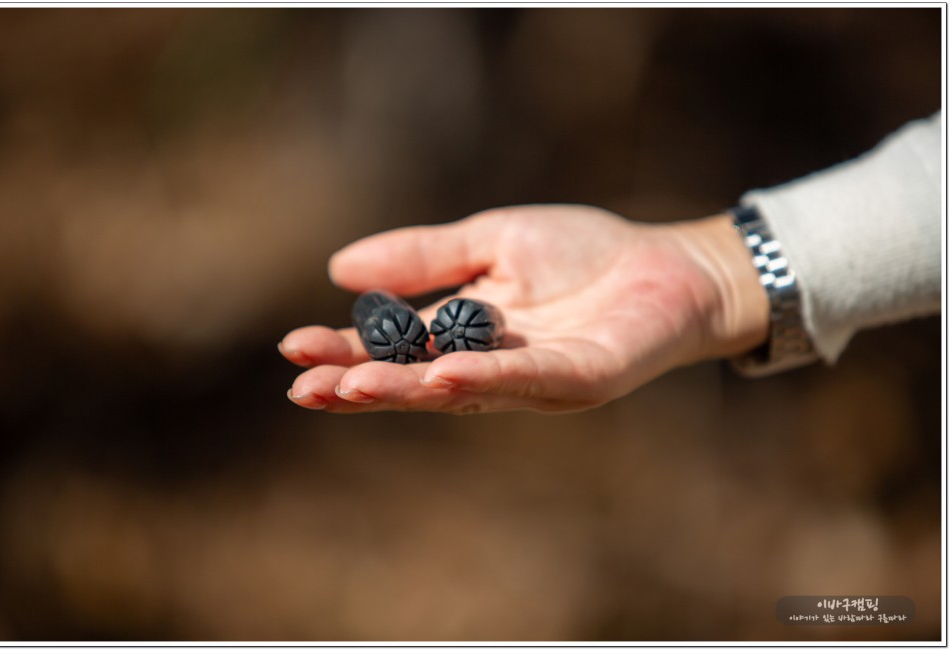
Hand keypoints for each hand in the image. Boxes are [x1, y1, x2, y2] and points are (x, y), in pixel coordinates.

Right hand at [279, 205, 768, 412]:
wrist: (666, 264)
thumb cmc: (581, 254)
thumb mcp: (488, 241)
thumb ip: (424, 256)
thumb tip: (337, 268)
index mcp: (460, 333)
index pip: (391, 347)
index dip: (342, 349)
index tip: (292, 348)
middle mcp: (487, 366)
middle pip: (413, 381)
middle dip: (359, 385)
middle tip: (304, 390)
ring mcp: (532, 381)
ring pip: (458, 390)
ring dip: (405, 391)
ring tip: (351, 386)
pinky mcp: (580, 378)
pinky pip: (525, 381)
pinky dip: (483, 378)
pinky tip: (441, 377)